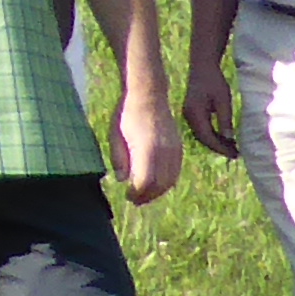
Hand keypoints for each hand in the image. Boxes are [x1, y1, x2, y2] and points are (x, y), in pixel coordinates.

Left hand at [112, 90, 183, 205]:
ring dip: (158, 192)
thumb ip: (119, 159)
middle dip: (147, 196)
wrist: (148, 95)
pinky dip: (167, 182)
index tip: (127, 196)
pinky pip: (176, 172)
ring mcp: (174, 150)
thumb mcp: (115, 135)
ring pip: (170, 181)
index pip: (145, 182)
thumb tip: (122, 180)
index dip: (136, 193)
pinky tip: (156, 184)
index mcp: (146, 149)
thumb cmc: (126, 114)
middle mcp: (164, 151)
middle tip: (135, 200)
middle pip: (159, 185)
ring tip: (144, 195)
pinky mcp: (179, 148)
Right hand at [182, 59, 238, 158]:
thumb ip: (225, 120)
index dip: (221, 148)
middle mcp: (188, 116)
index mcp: (195, 113)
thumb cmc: (214, 81)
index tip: (234, 154)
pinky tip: (223, 137)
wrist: (202, 66)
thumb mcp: (223, 100)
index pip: (207, 137)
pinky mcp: (191, 112)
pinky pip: (201, 129)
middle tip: (235, 154)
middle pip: (203, 138)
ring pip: (201, 135)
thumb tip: (229, 139)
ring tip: (232, 148)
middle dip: (219, 147)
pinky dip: (212, 135)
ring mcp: (188, 114)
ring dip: (215, 142)